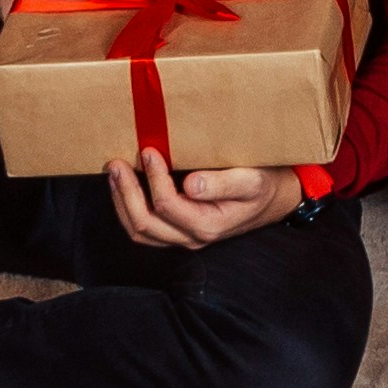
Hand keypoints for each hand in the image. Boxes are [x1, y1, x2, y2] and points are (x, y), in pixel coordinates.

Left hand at [107, 151, 300, 249]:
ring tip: (113, 172)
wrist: (274, 200)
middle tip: (115, 163)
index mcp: (208, 225)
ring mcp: (183, 237)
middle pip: (145, 224)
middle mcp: (191, 237)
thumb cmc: (263, 186)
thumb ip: (223, 183)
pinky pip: (146, 228)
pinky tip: (124, 185)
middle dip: (125, 193)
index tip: (149, 151)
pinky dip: (128, 207)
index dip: (153, 178)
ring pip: (140, 231)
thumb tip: (191, 184)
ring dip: (121, 202)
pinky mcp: (178, 230)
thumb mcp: (252, 180)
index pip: (167, 206)